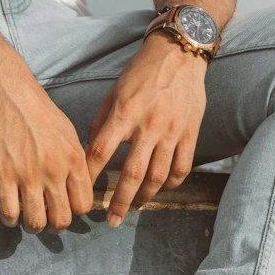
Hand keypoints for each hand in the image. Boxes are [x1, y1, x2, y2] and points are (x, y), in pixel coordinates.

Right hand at [0, 60, 93, 233]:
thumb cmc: (35, 107)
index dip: (73, 211)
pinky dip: (10, 220)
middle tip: (45, 217)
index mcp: (74, 159)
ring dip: (32, 226)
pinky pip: (10, 214)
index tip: (63, 207)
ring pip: (36, 223)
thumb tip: (77, 184)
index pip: (83, 205)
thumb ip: (74, 160)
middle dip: (53, 225)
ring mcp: (29, 175)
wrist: (4, 88)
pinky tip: (10, 212)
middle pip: (62, 219)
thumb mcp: (66, 132)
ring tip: (27, 217)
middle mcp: (55, 171)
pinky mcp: (4, 175)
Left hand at [85, 33, 207, 225]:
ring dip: (144, 198)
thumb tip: (89, 153)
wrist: (180, 53)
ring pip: (158, 176)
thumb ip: (102, 123)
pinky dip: (171, 184)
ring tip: (134, 208)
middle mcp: (149, 125)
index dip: (90, 176)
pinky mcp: (190, 133)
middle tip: (111, 221)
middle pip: (131, 174)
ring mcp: (173, 131)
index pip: (101, 152)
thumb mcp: (114, 92)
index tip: (83, 194)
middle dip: (119, 202)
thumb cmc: (141, 72)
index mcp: (125, 112)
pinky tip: (160, 190)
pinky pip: (182, 168)